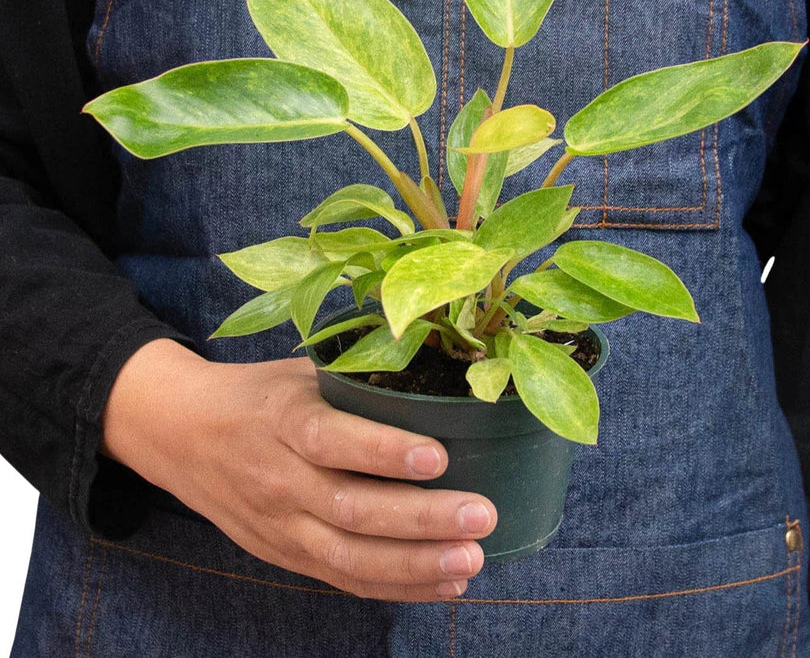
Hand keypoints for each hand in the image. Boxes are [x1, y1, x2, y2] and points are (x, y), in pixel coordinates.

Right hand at [100, 339, 496, 600]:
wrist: (181, 435)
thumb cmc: (258, 395)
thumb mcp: (298, 373)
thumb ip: (354, 381)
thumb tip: (439, 371)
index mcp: (281, 419)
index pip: (330, 440)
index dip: (383, 452)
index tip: (438, 455)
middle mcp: (277, 477)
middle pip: (349, 509)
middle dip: (420, 518)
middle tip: (481, 514)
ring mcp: (278, 524)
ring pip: (348, 555)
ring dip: (415, 564)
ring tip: (472, 559)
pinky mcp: (283, 553)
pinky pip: (341, 578)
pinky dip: (395, 586)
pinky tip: (444, 584)